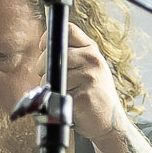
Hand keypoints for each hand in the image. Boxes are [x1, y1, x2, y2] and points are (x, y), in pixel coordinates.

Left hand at [39, 22, 125, 147]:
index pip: (68, 30)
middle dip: (42, 67)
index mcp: (91, 50)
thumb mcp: (90, 68)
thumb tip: (44, 49)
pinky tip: (66, 104)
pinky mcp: (83, 96)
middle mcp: (92, 60)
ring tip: (61, 94)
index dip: (49, 38)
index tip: (43, 49)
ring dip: (48, 87)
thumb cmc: (93, 94)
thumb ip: (72, 54)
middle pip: (54, 53)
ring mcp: (89, 78)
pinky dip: (54, 100)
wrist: (110, 122)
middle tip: (49, 79)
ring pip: (51, 75)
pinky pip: (55, 93)